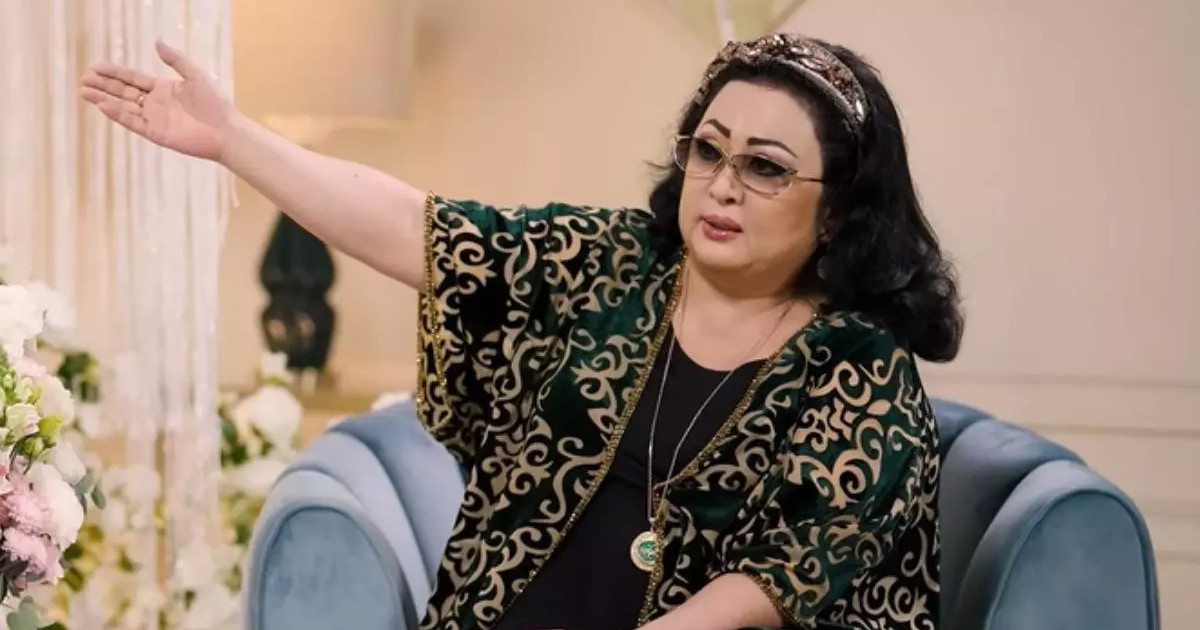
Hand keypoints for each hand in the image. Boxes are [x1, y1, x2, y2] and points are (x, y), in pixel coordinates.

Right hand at [80, 39, 235, 160]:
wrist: (226, 131)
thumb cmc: (215, 103)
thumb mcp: (195, 75)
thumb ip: (175, 59)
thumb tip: (157, 41)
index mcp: (163, 88)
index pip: (132, 78)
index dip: (114, 72)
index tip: (95, 66)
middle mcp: (155, 103)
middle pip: (123, 92)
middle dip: (104, 85)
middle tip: (84, 78)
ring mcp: (154, 118)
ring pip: (123, 107)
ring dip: (104, 99)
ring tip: (84, 91)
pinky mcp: (156, 133)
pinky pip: (133, 122)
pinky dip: (118, 114)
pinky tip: (103, 105)